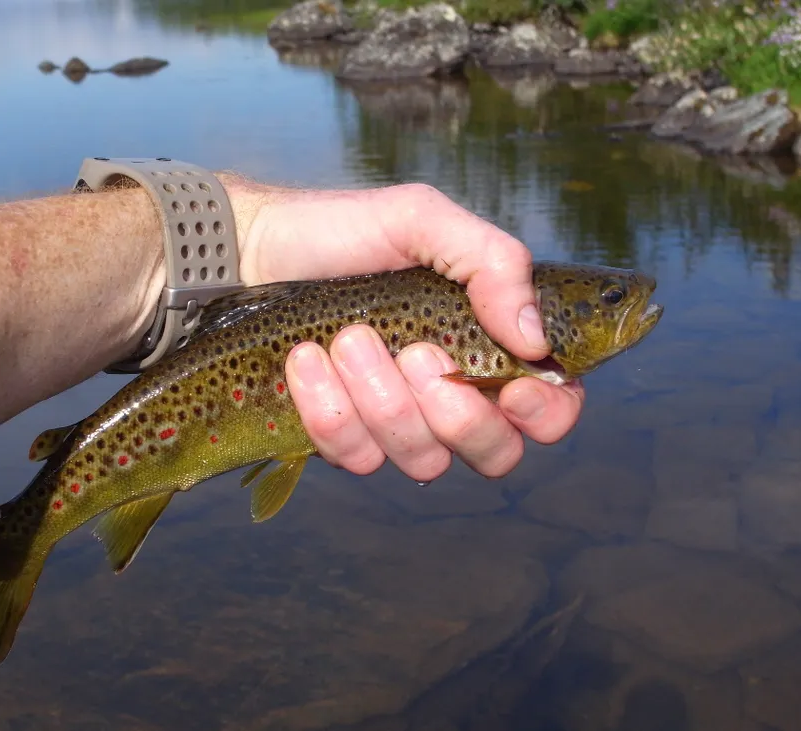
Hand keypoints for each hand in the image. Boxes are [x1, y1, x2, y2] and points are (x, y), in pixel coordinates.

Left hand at [223, 177, 584, 482]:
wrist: (250, 252)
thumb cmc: (340, 232)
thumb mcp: (420, 221)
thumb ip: (491, 262)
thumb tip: (536, 340)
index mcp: (485, 344)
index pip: (549, 408)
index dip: (546, 414)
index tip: (515, 388)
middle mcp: (449, 394)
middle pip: (495, 454)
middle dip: (458, 414)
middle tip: (416, 355)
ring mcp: (395, 423)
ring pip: (422, 458)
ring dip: (384, 398)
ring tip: (347, 338)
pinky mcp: (342, 438)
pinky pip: (356, 457)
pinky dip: (330, 409)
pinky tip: (305, 361)